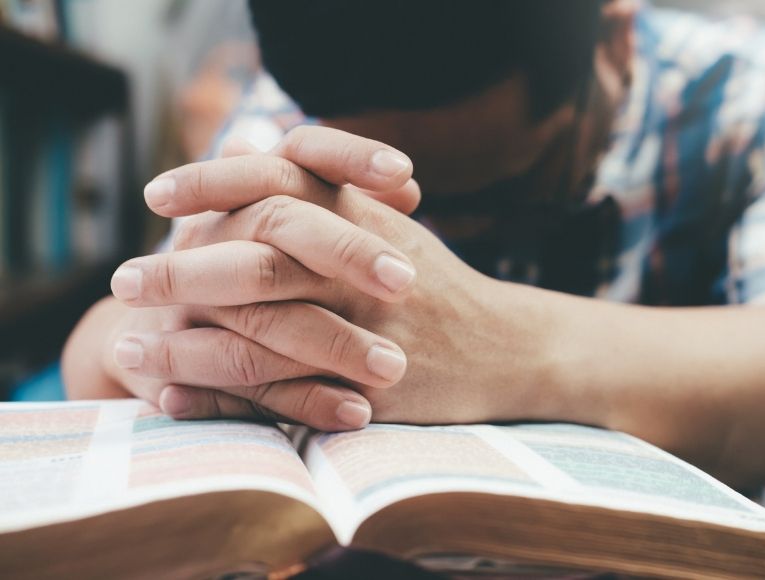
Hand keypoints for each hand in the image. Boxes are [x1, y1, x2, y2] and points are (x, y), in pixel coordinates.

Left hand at [111, 127, 543, 427]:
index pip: (280, 183)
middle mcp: (364, 267)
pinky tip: (176, 400)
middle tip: (125, 281)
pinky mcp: (372, 385)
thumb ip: (324, 190)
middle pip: (261, 257)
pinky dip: (224, 399)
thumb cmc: (438, 286)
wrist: (507, 347)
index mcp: (365, 218)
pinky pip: (285, 395)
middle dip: (184, 270)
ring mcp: (369, 329)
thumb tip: (253, 145)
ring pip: (264, 332)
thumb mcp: (387, 225)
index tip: (158, 195)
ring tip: (132, 353)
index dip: (214, 183)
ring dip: (189, 345)